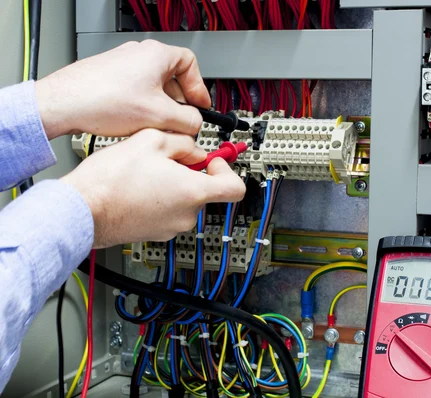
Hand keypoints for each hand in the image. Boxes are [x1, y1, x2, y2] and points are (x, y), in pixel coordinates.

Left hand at [35, 40, 210, 139]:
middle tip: (181, 122)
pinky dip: (142, 108)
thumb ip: (188, 120)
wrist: (64, 104)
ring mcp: (123, 65)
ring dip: (160, 108)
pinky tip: (136, 124)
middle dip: (179, 103)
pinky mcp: (109, 77)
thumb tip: (196, 124)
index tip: (201, 106)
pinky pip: (136, 93)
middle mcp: (139, 55)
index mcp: (157, 54)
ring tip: (156, 126)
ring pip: (154, 88)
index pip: (191, 64)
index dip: (199, 88)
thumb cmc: (104, 100)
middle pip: (173, 78)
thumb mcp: (160, 116)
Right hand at [61, 129, 245, 247]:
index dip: (228, 169)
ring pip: (185, 201)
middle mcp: (187, 215)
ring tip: (147, 172)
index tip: (214, 159)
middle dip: (192, 172)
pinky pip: (167, 211)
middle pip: (206, 191)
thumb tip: (193, 149)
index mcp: (193, 192)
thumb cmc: (111, 180)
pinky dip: (160, 198)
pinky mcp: (155, 233)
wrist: (82, 209)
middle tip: (170, 158)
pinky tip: (138, 186)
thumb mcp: (151, 140)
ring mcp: (171, 227)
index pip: (235, 188)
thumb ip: (183, 141)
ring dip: (173, 184)